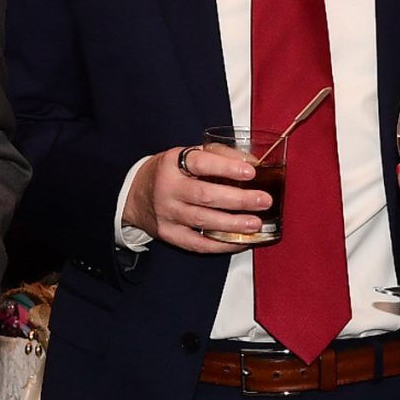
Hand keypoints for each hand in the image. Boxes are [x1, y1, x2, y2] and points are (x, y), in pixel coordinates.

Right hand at [123, 145, 273, 254]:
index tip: (250, 172)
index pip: (200, 163)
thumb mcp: (187, 155)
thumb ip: (219, 155)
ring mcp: (167, 214)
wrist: (135, 195)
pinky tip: (241, 241)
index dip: (226, 167)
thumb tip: (253, 163)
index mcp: (172, 163)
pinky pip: (198, 243)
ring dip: (234, 223)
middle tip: (263, 200)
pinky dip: (222, 244)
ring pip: (203, 221)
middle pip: (205, 195)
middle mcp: (168, 188)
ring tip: (256, 223)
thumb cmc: (169, 173)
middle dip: (239, 199)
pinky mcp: (169, 234)